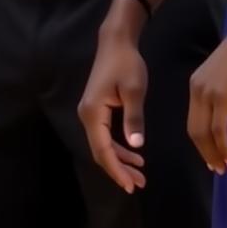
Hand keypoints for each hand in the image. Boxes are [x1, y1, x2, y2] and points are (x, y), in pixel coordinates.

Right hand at [77, 32, 147, 193]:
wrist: (116, 42)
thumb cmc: (126, 63)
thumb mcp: (134, 90)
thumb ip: (134, 118)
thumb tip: (136, 145)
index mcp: (93, 113)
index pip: (103, 149)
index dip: (116, 169)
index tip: (131, 185)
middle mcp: (86, 115)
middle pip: (100, 151)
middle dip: (118, 169)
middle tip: (139, 183)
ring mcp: (90, 112)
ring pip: (102, 144)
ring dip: (119, 159)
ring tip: (140, 173)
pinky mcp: (96, 109)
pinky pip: (104, 135)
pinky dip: (118, 147)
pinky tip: (133, 153)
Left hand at [186, 8, 226, 174]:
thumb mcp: (226, 74)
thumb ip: (221, 91)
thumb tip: (226, 110)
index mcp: (196, 83)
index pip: (193, 119)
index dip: (201, 141)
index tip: (211, 156)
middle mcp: (197, 88)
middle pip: (195, 129)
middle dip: (205, 152)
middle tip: (217, 168)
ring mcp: (208, 92)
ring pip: (205, 132)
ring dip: (213, 154)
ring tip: (224, 167)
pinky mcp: (223, 96)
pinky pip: (219, 128)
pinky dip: (223, 146)